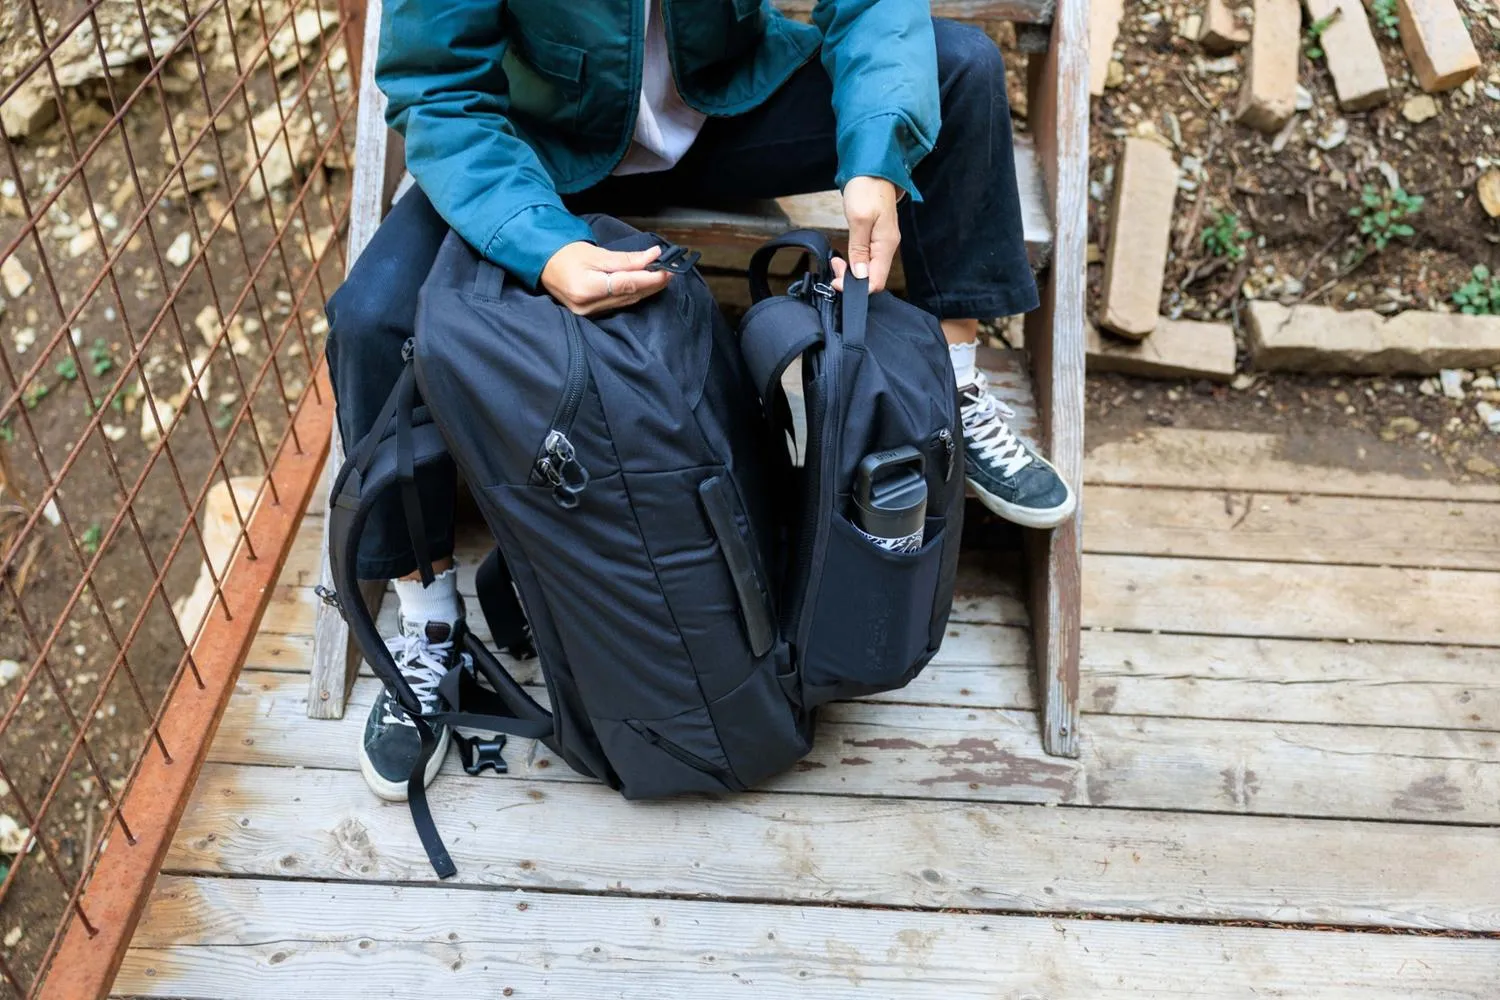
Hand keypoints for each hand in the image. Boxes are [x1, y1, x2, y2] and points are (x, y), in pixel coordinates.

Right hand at [540, 242, 672, 315]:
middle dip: (653, 284)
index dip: (650, 278)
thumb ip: (626, 259)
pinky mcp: (592, 315)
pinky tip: (644, 286)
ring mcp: (589, 314)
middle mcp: (588, 306)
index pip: (627, 285)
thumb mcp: (597, 254)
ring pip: (627, 302)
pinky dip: (633, 295)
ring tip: (661, 277)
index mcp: (586, 289)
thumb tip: (653, 257)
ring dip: (646, 290)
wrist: (544, 265)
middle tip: (670, 272)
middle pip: (630, 296)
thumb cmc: (566, 255)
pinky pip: (619, 305)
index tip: (667, 269)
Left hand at [834, 175, 900, 292]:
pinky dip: (854, 262)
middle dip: (851, 279)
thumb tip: (861, 275)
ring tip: (837, 261)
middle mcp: (887, 247)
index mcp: (886, 245)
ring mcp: (882, 243)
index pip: (876, 281)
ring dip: (851, 271)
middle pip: (872, 278)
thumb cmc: (867, 188)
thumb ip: (859, 249)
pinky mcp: (875, 238)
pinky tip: (845, 257)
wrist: (872, 168)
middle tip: (835, 265)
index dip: (856, 287)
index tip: (837, 279)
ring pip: (869, 270)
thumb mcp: (859, 218)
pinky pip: (867, 259)